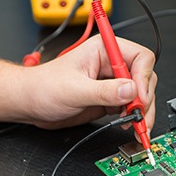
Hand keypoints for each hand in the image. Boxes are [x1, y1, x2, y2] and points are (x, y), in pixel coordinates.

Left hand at [22, 35, 156, 132]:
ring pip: (140, 94)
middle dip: (145, 98)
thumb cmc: (42, 87)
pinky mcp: (110, 99)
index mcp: (103, 50)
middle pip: (144, 77)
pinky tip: (130, 125)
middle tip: (139, 116)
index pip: (139, 57)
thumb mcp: (73, 90)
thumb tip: (131, 90)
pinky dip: (134, 118)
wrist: (29, 104)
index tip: (139, 96)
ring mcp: (112, 82)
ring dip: (142, 111)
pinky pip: (130, 107)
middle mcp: (111, 64)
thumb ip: (103, 91)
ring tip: (137, 125)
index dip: (143, 77)